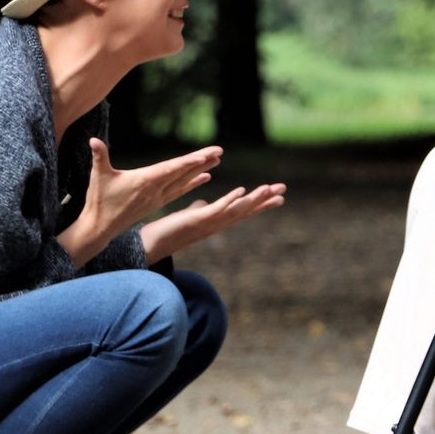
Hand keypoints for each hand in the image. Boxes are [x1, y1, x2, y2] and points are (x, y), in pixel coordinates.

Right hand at [58, 140, 221, 265]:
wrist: (101, 226)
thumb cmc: (99, 200)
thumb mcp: (98, 176)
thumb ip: (99, 156)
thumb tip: (92, 140)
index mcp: (144, 181)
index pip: (170, 169)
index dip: (188, 162)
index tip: (204, 155)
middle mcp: (155, 190)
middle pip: (182, 173)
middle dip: (201, 161)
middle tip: (219, 150)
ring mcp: (158, 197)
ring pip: (184, 181)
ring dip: (200, 170)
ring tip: (217, 160)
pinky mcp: (157, 202)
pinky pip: (180, 190)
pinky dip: (193, 183)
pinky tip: (205, 177)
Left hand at [140, 181, 287, 260]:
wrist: (151, 245)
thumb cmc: (169, 232)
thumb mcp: (188, 217)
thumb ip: (198, 209)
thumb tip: (202, 203)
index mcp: (216, 221)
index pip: (243, 210)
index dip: (260, 203)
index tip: (279, 196)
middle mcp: (217, 224)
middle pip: (246, 210)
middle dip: (265, 200)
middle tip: (284, 190)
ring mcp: (208, 223)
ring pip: (236, 210)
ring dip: (253, 199)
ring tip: (269, 188)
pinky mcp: (196, 220)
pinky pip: (217, 209)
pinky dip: (230, 200)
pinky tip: (241, 191)